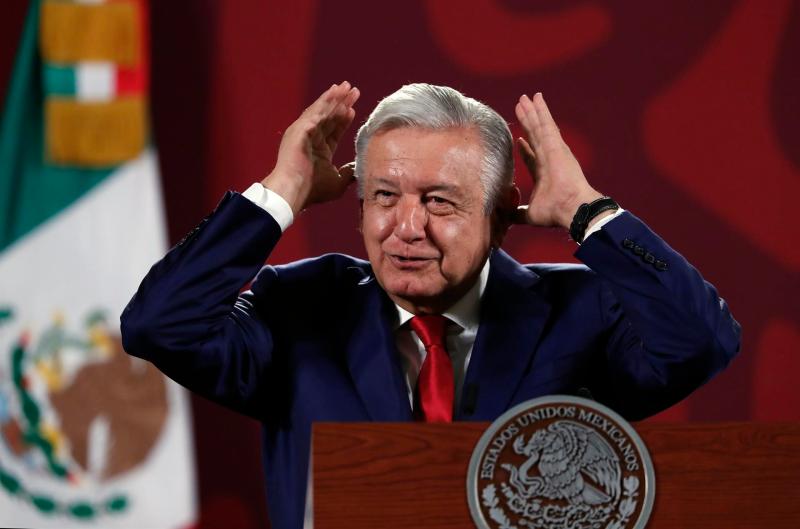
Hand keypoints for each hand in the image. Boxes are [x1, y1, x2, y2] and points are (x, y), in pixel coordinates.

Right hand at [261, 82, 359, 214]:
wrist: (295, 191)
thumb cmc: (313, 190)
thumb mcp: (337, 182)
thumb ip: (348, 173)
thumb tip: (357, 166)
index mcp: (319, 150)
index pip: (333, 129)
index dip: (344, 119)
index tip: (353, 109)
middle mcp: (310, 138)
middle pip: (329, 116)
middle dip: (341, 103)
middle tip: (353, 90)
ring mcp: (303, 133)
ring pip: (322, 110)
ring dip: (334, 97)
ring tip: (346, 86)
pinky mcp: (299, 130)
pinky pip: (315, 112)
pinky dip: (325, 102)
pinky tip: (335, 93)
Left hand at [513, 93, 603, 229]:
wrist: (571, 207)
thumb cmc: (556, 212)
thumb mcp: (530, 213)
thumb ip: (517, 213)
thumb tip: (505, 217)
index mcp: (543, 174)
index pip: (531, 157)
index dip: (524, 149)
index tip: (518, 140)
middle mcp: (548, 159)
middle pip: (534, 136)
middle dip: (527, 123)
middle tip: (520, 110)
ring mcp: (553, 150)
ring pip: (539, 126)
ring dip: (532, 112)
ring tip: (524, 99)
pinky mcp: (555, 144)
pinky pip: (546, 122)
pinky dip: (541, 110)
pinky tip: (536, 98)